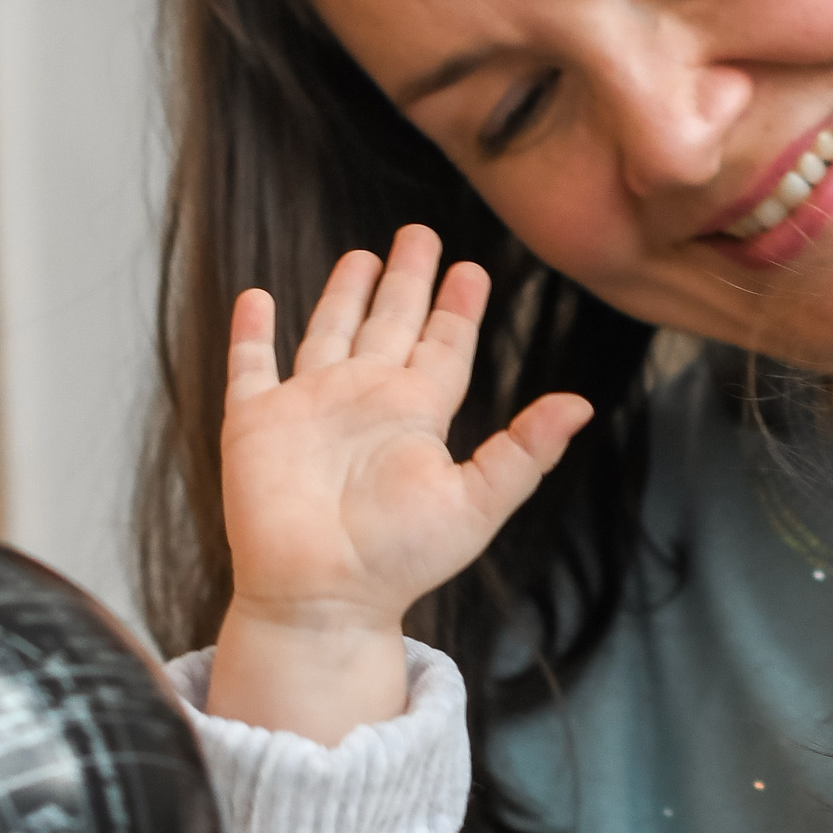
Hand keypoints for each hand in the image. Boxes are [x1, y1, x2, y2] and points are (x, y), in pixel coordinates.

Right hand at [221, 225, 590, 633]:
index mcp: (416, 415)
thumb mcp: (476, 503)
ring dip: (343, 296)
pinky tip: (254, 297)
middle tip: (420, 233)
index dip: (458, 309)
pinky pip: (250, 367)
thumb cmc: (400, 560)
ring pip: (328, 333)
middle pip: (391, 324)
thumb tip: (582, 405)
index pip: (443, 347)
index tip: (473, 269)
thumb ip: (524, 452)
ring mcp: (309, 409)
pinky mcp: (256, 424)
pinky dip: (250, 333)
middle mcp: (365, 402)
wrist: (322, 598)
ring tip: (361, 256)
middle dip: (406, 280)